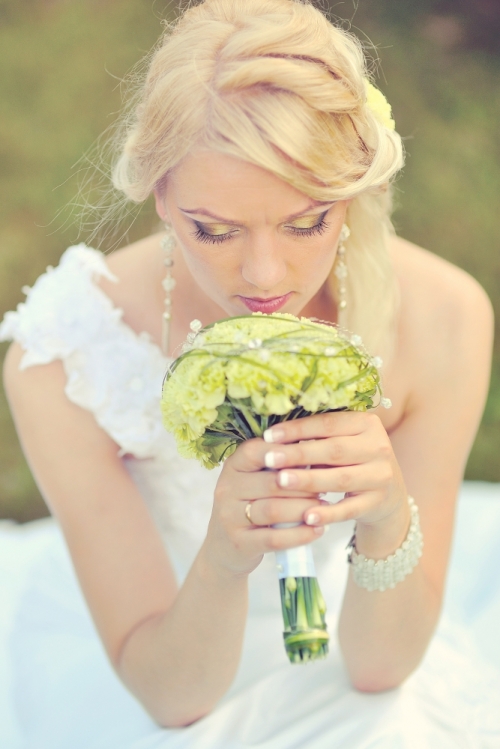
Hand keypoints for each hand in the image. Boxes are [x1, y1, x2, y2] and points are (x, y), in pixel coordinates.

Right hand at [204, 438, 325, 577]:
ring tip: (324, 507)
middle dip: (304, 484)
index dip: (286, 452)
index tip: (314, 454)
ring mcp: (229, 517)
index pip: (257, 451)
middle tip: (327, 485)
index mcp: (233, 466)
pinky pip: (274, 539)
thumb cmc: (250, 504)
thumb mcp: (256, 479)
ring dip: (305, 508)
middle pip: (271, 482)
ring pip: (273, 510)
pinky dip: (300, 534)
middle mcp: (226, 488)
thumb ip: (280, 465)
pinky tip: (318, 529)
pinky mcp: (239, 543)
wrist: (224, 547)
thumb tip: (318, 449)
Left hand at [261, 412, 407, 531]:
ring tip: (281, 481)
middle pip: (334, 450)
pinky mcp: (378, 502)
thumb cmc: (354, 459)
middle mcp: (379, 446)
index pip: (328, 423)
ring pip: (340, 479)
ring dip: (308, 480)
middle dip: (298, 454)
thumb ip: (317, 437)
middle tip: (269, 459)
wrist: (389, 491)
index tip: (269, 435)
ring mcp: (381, 476)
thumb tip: (275, 438)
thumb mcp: (343, 441)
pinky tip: (307, 516)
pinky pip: (350, 509)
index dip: (298, 429)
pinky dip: (328, 514)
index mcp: (367, 423)